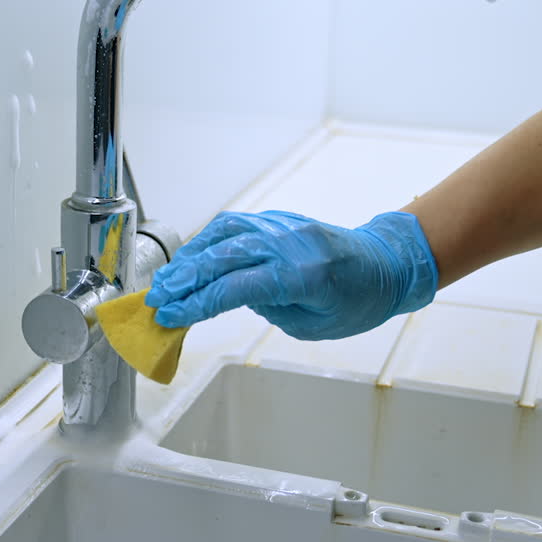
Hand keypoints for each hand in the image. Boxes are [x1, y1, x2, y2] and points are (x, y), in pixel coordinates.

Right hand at [144, 210, 437, 339]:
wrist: (384, 263)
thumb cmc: (356, 301)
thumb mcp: (312, 323)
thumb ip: (266, 307)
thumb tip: (224, 296)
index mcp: (303, 274)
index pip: (237, 287)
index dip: (198, 303)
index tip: (171, 317)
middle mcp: (289, 243)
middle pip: (223, 257)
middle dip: (184, 280)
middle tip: (156, 301)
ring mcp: (282, 225)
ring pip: (223, 234)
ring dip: (189, 257)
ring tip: (166, 282)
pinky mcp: (277, 218)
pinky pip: (233, 225)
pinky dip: (207, 241)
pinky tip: (190, 258)